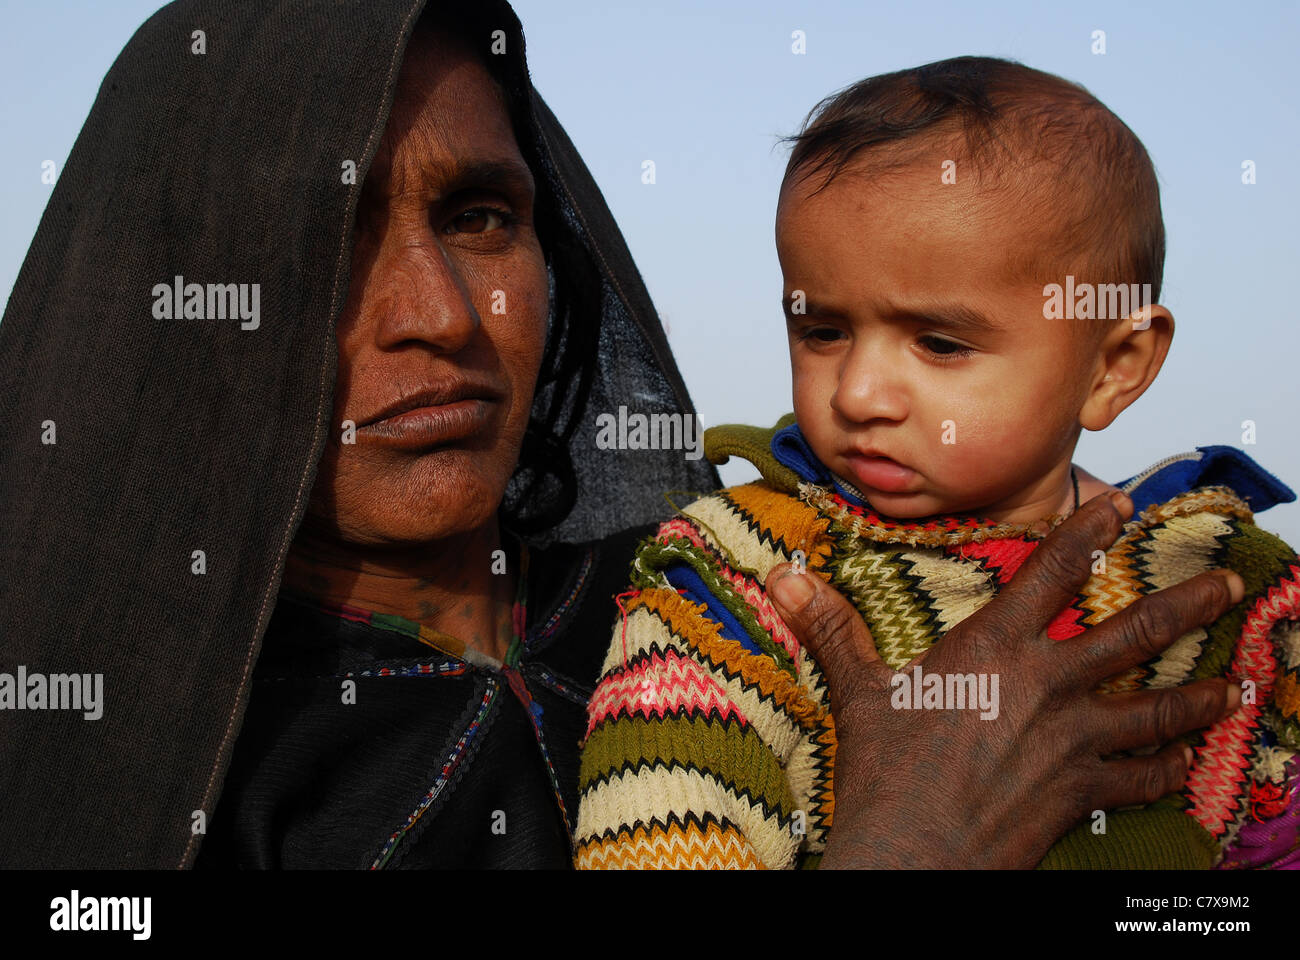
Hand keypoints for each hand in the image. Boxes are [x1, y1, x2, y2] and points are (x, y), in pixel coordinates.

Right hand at [767, 490, 1243, 868]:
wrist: (915, 851)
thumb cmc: (885, 770)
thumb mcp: (858, 690)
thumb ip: (831, 627)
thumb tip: (783, 576)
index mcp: (996, 646)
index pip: (1055, 571)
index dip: (1091, 530)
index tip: (1122, 505)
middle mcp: (1049, 684)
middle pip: (1135, 633)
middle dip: (1189, 604)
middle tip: (1228, 584)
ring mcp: (1074, 740)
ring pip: (1157, 708)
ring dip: (1199, 694)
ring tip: (1235, 684)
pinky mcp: (1082, 791)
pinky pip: (1139, 777)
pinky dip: (1166, 768)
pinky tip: (1182, 762)